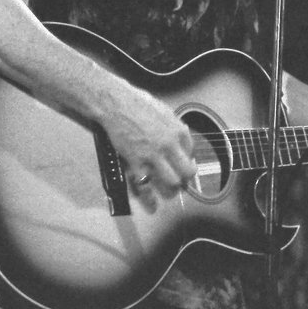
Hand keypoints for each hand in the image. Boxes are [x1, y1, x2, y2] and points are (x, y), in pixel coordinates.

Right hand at [103, 81, 197, 200]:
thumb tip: (179, 137)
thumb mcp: (164, 111)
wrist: (116, 104)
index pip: (191, 152)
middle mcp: (170, 145)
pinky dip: (150, 199)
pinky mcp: (136, 163)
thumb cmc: (138, 103)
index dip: (186, 158)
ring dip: (171, 188)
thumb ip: (173, 126)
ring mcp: (153, 156)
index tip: (181, 161)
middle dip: (185, 178)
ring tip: (169, 190)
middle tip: (181, 180)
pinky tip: (153, 205)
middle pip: (186, 171)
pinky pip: (146, 186)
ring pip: (172, 181)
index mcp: (178, 131)